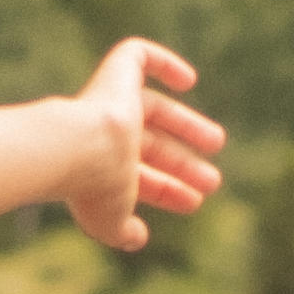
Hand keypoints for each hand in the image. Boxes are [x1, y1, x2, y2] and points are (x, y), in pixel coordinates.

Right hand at [62, 40, 226, 253]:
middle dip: (181, 164)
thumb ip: (123, 231)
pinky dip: (163, 62)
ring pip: (152, 108)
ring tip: (217, 143)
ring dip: (187, 126)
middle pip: (150, 145)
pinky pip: (136, 55)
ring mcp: (108, 103)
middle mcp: (103, 134)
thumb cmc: (93, 186)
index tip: (195, 202)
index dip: (168, 190)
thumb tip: (137, 238)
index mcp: (101, 167)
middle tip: (212, 180)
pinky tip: (190, 80)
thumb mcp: (109, 221)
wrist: (76, 147)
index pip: (138, 176)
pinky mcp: (114, 73)